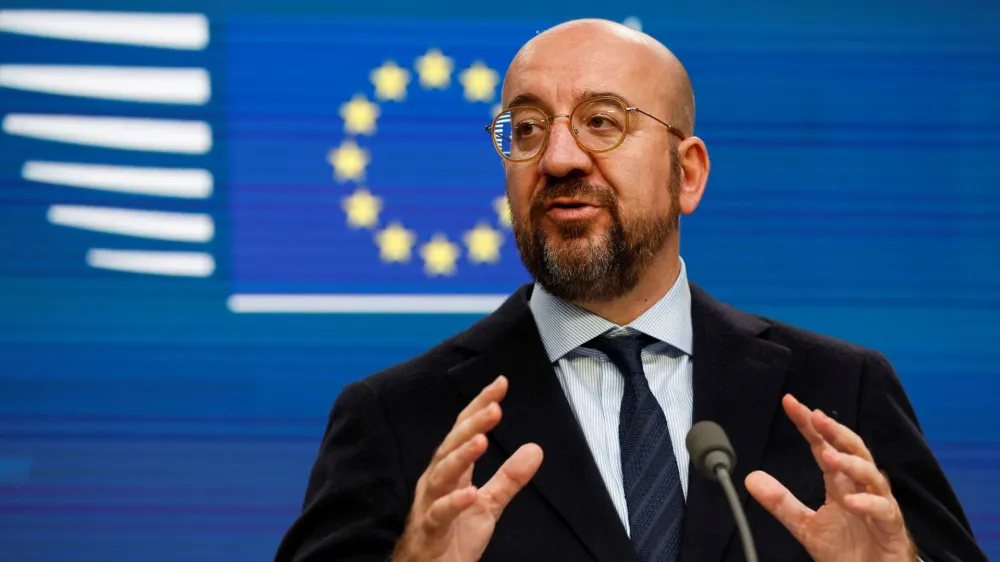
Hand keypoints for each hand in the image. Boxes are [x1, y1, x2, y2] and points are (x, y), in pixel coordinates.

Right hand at [392, 376, 543, 561]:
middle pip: (450, 446)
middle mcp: (435, 482)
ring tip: (482, 440)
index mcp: (449, 472)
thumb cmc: (451, 537)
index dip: (479, 406)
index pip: (463, 431)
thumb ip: (509, 478)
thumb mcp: (487, 505)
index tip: (500, 384)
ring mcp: (429, 505)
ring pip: (441, 475)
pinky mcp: (430, 532)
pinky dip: (453, 503)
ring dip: (461, 457)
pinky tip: (471, 493)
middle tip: (494, 407)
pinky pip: (439, 515)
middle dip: (471, 425)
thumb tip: (535, 449)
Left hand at [745, 395, 916, 561]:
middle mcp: (861, 488)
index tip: (790, 403)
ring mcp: (878, 505)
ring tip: (828, 455)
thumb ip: (781, 502)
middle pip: (853, 450)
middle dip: (835, 431)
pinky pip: (883, 510)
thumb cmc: (847, 550)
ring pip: (871, 475)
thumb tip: (751, 478)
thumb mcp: (805, 525)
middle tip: (815, 416)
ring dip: (850, 463)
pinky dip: (868, 504)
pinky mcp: (890, 528)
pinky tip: (851, 501)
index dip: (809, 425)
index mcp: (840, 483)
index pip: (824, 446)